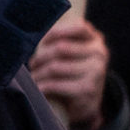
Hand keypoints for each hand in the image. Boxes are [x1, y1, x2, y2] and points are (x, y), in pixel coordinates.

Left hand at [32, 15, 108, 129]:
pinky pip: (56, 84)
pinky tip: (38, 87)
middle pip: (60, 48)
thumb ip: (58, 39)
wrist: (86, 103)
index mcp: (95, 40)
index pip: (80, 26)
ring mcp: (96, 72)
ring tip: (34, 76)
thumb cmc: (70, 71)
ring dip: (38, 73)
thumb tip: (29, 33)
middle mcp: (99, 54)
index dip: (56, 31)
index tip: (41, 40)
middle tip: (32, 64)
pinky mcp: (88, 90)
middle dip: (40, 56)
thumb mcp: (70, 52)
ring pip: (55, 67)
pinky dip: (42, 86)